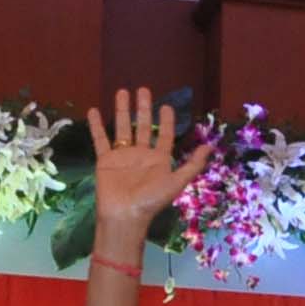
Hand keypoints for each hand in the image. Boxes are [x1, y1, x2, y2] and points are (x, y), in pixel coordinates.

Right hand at [83, 87, 210, 247]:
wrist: (124, 215)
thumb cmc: (151, 201)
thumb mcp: (177, 182)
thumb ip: (192, 164)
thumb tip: (210, 147)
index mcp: (159, 159)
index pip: (165, 135)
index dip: (167, 121)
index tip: (166, 105)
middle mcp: (141, 155)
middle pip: (144, 126)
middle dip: (144, 108)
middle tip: (143, 90)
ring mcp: (122, 156)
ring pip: (123, 127)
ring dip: (123, 110)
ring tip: (122, 91)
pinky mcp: (105, 160)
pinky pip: (100, 139)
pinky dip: (96, 126)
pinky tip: (94, 110)